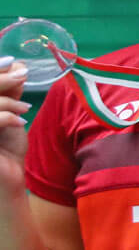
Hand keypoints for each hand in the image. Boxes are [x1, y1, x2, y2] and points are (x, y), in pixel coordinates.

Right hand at [0, 56, 31, 196]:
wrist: (6, 187)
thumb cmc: (6, 154)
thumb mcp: (10, 119)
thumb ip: (10, 95)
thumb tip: (19, 67)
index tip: (13, 62)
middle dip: (1, 79)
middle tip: (23, 73)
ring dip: (6, 101)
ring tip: (24, 108)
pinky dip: (5, 117)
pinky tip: (20, 121)